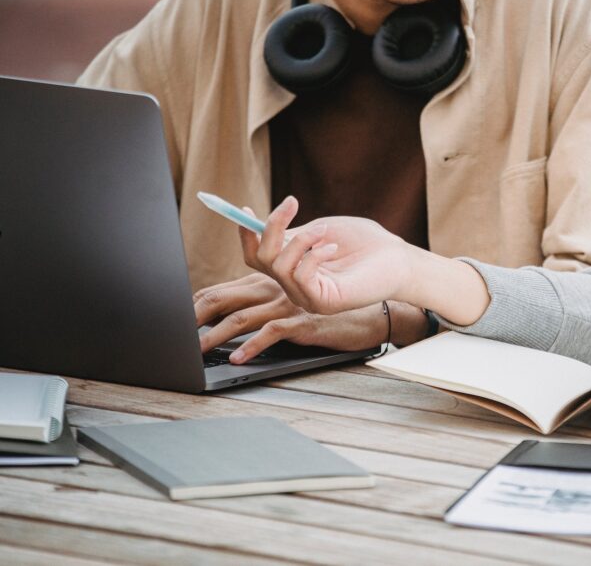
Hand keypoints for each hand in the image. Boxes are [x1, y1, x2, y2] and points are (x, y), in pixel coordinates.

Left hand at [193, 273, 392, 363]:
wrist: (367, 312)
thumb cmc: (331, 306)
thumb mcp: (294, 300)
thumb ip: (268, 301)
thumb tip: (237, 321)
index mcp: (265, 281)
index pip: (220, 289)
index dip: (194, 304)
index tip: (176, 322)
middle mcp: (271, 287)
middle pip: (220, 298)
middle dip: (192, 318)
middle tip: (173, 338)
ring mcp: (286, 302)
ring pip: (241, 316)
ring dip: (215, 336)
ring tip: (197, 354)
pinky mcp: (303, 320)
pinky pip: (273, 331)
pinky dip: (254, 346)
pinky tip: (240, 360)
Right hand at [240, 196, 416, 315]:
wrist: (398, 259)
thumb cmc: (366, 243)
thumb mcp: (322, 230)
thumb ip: (293, 232)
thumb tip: (259, 225)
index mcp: (294, 267)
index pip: (256, 257)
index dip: (246, 234)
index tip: (244, 208)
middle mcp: (296, 285)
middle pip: (260, 258)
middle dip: (271, 227)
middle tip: (291, 202)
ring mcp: (307, 296)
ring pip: (278, 265)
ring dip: (300, 238)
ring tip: (325, 230)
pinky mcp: (322, 302)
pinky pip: (300, 275)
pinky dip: (313, 254)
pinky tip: (333, 248)